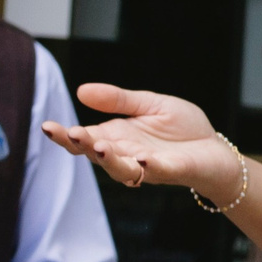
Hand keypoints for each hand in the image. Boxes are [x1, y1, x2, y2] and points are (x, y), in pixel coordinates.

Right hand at [43, 84, 238, 201]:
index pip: (82, 139)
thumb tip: (81, 90)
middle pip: (94, 154)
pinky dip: (149, 167)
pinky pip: (157, 171)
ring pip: (120, 168)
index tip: (46, 126)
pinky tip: (142, 159)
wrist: (215, 149)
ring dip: (109, 160)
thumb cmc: (182, 129)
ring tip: (101, 146)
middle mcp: (124, 154)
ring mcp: (146, 166)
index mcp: (115, 137)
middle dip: (81, 146)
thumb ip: (118, 99)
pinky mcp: (172, 170)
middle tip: (70, 134)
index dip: (63, 135)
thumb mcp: (148, 104)